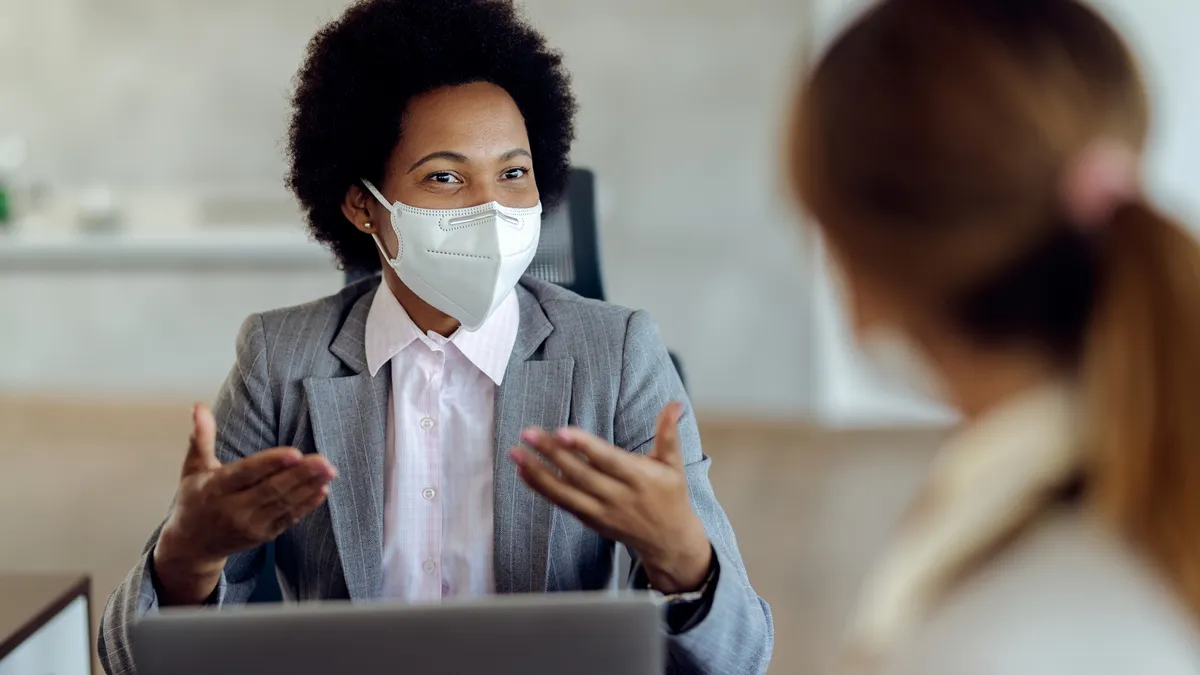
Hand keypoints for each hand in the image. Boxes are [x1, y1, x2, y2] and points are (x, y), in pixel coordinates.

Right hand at [153, 404, 336, 604]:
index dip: (271, 463)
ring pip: (284, 504)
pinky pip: (288, 519)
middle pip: (271, 489)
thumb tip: (199, 406)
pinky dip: (307, 505)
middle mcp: (233, 508)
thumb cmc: (194, 499)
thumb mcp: (193, 468)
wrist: (192, 546)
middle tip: (325, 460)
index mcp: (215, 488)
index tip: (295, 453)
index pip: (246, 473)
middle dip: (300, 475)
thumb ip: (201, 437)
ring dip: (309, 487)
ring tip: (330, 470)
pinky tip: (322, 490)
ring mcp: (249, 525)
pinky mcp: (263, 536)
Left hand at [511, 402, 711, 593]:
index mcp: (639, 479)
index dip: (585, 446)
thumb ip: (668, 433)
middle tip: (529, 433)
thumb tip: (675, 403)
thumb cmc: (670, 495)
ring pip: (565, 492)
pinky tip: (523, 472)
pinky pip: (561, 503)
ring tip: (516, 452)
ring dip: (537, 472)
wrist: (667, 541)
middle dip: (552, 453)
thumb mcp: (673, 465)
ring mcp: (601, 511)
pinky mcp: (590, 520)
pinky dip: (541, 488)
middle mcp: (617, 497)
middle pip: (580, 474)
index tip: (563, 431)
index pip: (608, 460)